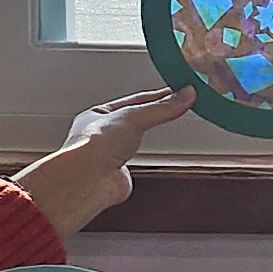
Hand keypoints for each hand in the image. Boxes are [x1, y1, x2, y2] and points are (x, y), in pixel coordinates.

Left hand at [12, 87, 193, 240]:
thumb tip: (184, 95)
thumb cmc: (93, 145)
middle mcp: (100, 134)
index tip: (177, 92)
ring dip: (148, 134)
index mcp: (97, 114)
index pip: (132, 100)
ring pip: (134, 139)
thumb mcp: (133, 117)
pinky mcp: (118, 174)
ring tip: (165, 123)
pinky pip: (136, 161)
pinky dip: (145, 156)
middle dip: (153, 113)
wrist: (88, 180)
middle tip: (176, 105)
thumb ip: (161, 108)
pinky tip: (148, 154)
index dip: (156, 96)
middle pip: (134, 119)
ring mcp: (109, 154)